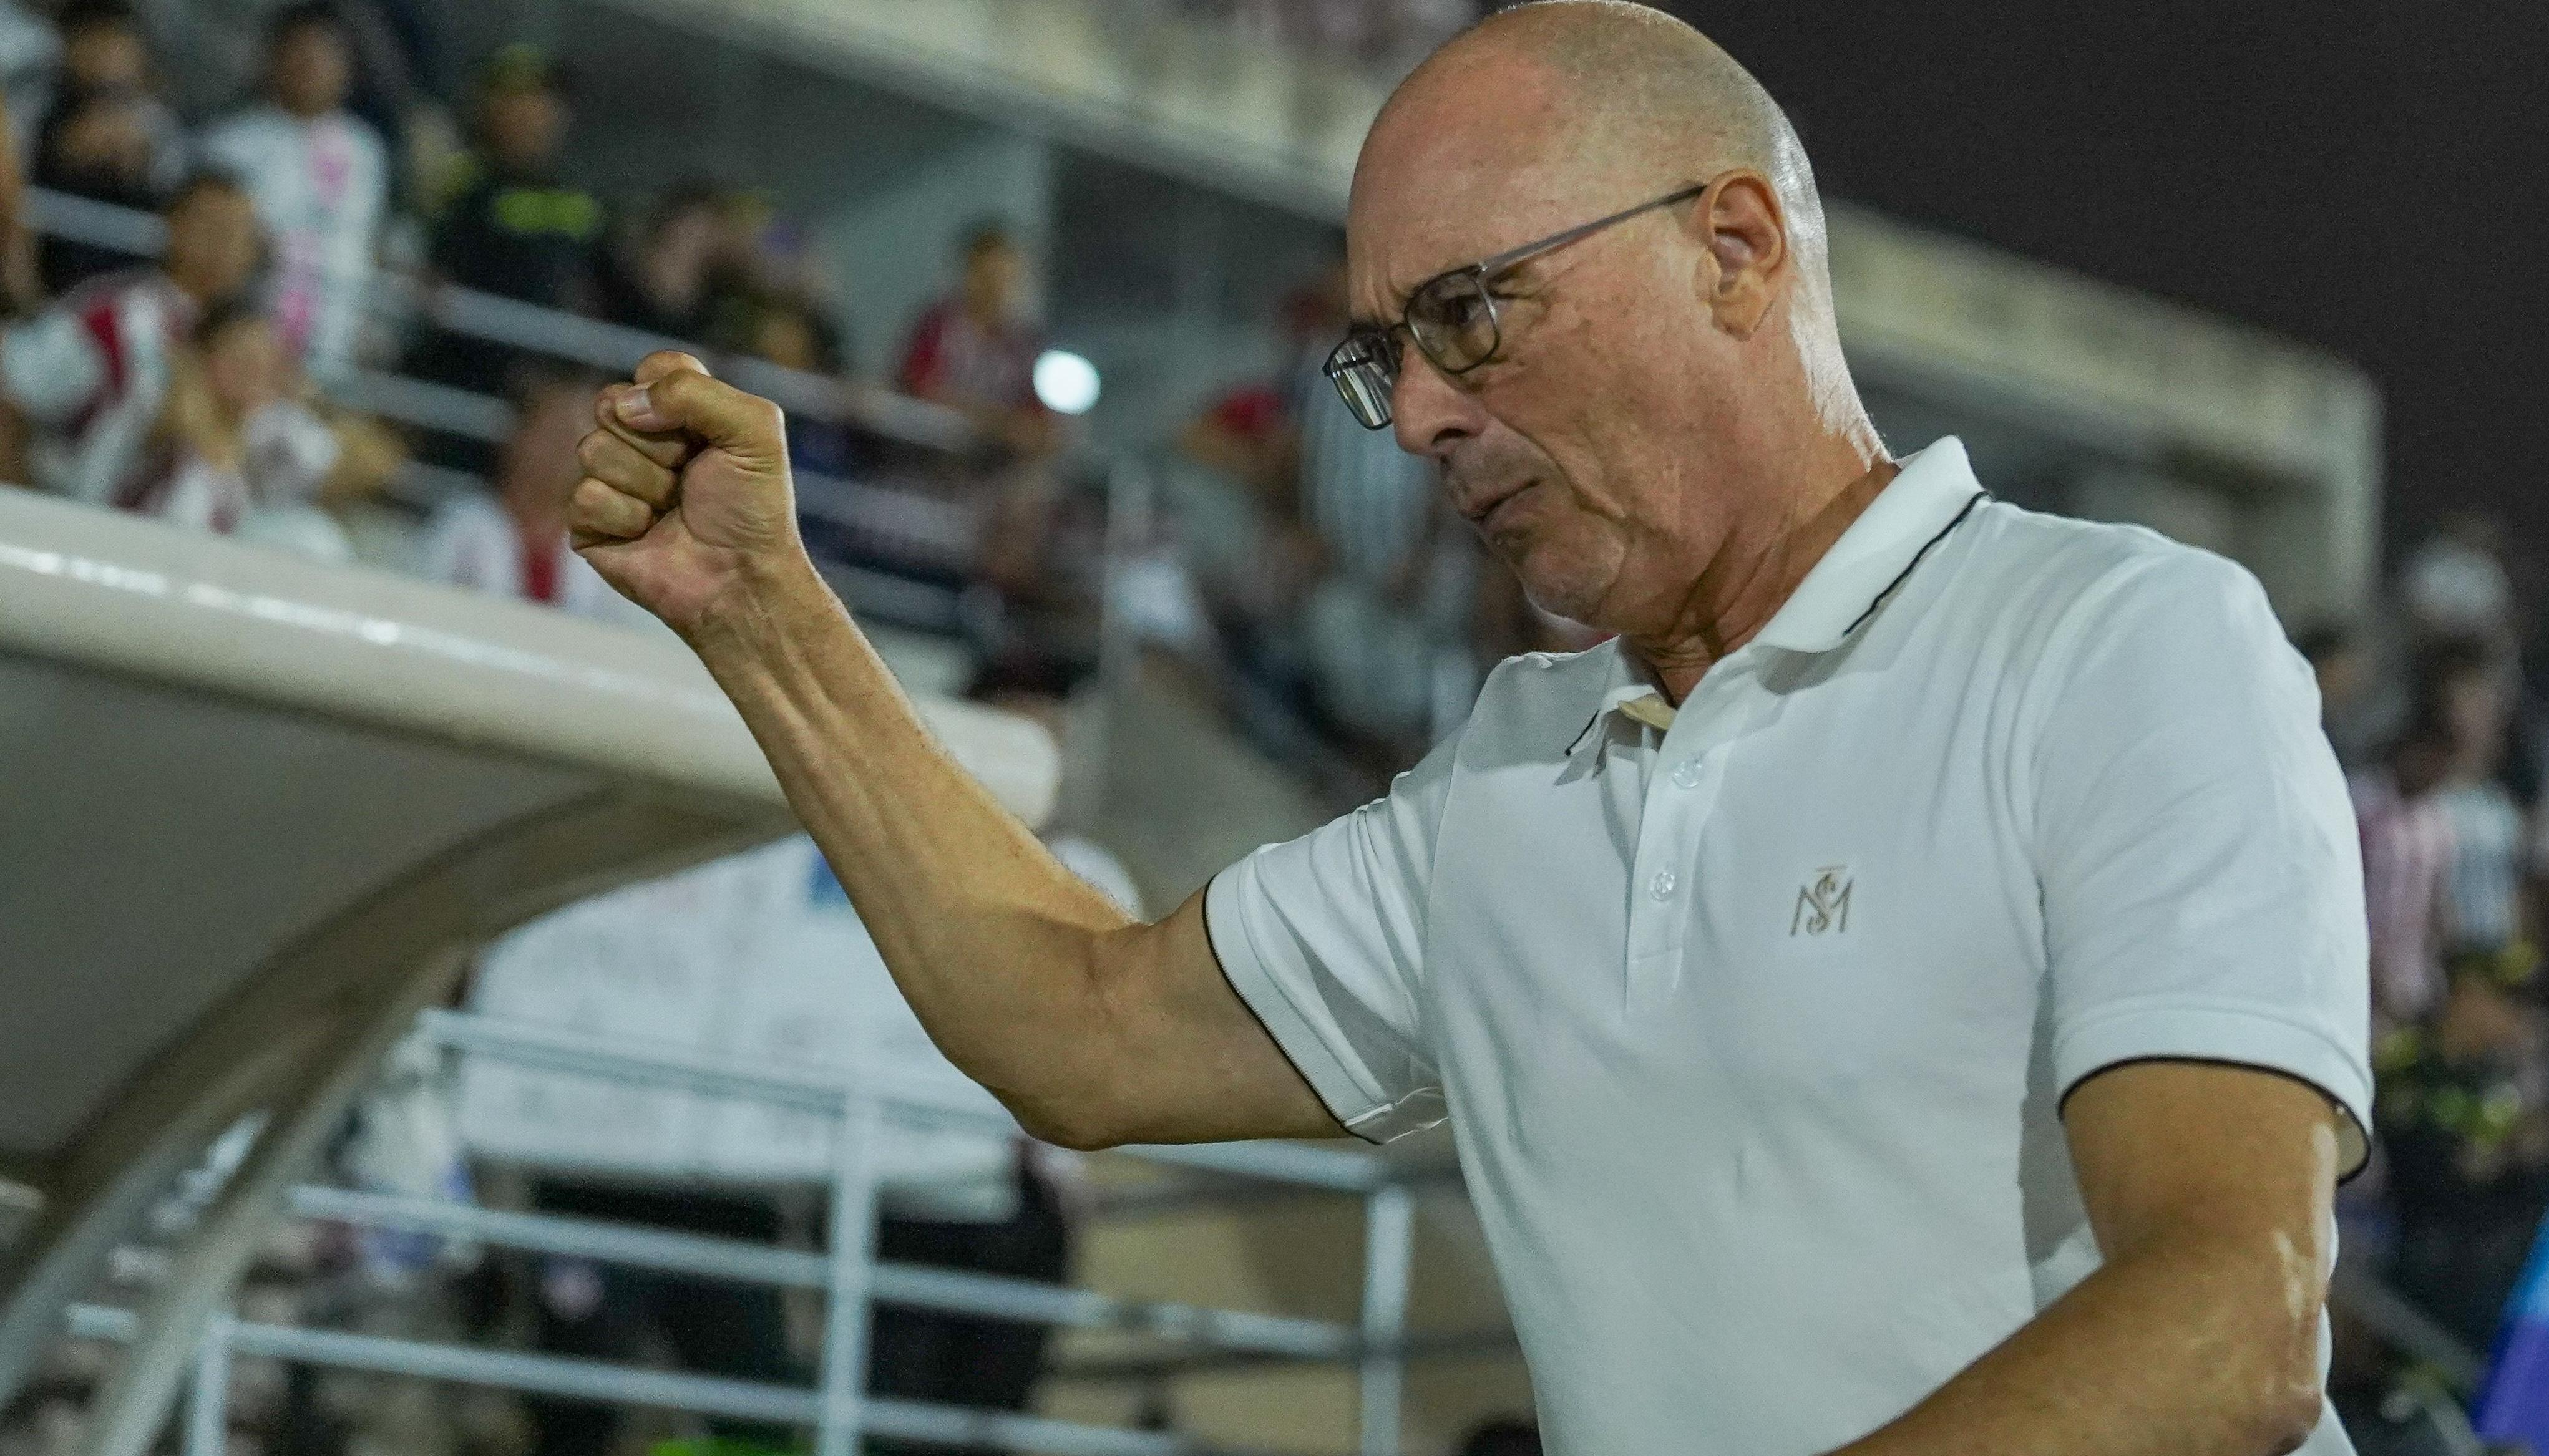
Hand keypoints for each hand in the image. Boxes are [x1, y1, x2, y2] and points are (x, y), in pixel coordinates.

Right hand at [570, 351, 806, 637]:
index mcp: (679, 411)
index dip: (674, 398)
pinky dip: (626, 518)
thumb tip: (626, 404)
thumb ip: (695, 391)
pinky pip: (585, 496)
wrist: (740, 578)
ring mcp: (610, 478)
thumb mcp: (754, 431)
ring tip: (672, 509)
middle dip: (659, 445)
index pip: (652, 370)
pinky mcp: (588, 521)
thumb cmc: (752, 508)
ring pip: (592, 449)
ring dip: (646, 484)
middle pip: (610, 404)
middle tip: (689, 477)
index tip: (706, 435)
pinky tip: (649, 533)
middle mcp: (639, 439)